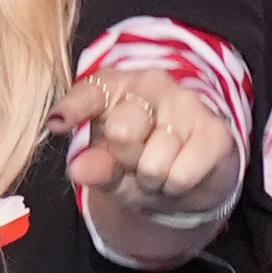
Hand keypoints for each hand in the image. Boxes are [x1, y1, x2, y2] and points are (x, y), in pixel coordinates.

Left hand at [58, 66, 239, 223]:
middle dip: (125, 162)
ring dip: (152, 181)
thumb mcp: (109, 168)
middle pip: (122, 132)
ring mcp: (186, 103)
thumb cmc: (139, 162)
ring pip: (152, 163)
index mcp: (114, 86)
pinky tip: (181, 175)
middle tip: (135, 163)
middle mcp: (150, 84)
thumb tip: (78, 169)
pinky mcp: (214, 130)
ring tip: (159, 171)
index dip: (73, 109)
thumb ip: (94, 166)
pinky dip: (175, 188)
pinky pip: (180, 176)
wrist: (189, 178)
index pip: (89, 93)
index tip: (57, 123)